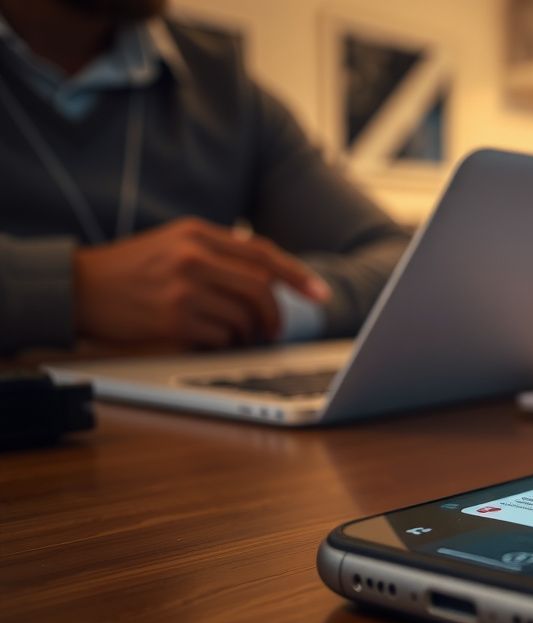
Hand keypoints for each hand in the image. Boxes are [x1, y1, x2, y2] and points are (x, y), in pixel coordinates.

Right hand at [73, 218, 330, 347]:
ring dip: (249, 332)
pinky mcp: (173, 318)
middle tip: (273, 330)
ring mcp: (183, 288)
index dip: (297, 275)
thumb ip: (217, 251)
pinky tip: (211, 339)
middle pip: (261, 288)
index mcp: (196, 233)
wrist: (76, 287)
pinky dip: (224, 342)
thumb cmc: (130, 269)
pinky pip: (221, 336)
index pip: (262, 253)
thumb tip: (268, 273)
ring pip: (244, 316)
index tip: (320, 294)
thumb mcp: (173, 243)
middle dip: (274, 314)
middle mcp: (193, 257)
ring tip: (238, 335)